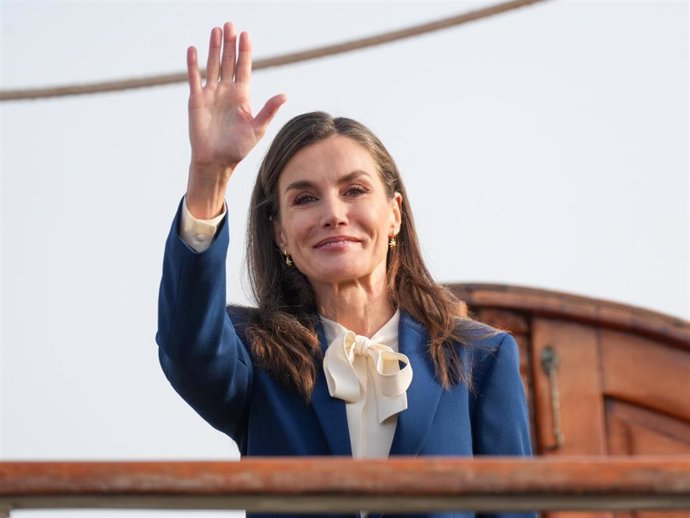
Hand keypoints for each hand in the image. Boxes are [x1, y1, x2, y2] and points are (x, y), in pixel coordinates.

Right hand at [186, 22, 285, 216]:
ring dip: (214, 48)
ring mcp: (211, 94)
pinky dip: (193, 64)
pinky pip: (194, 78)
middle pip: (228, 62)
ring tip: (216, 30)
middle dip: (229, 43)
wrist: (217, 161)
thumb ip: (269, 110)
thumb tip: (285, 95)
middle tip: (230, 24)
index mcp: (242, 96)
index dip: (245, 51)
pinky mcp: (196, 100)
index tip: (246, 33)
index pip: (244, 67)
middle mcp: (226, 91)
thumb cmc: (238, 148)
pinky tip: (194, 50)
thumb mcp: (257, 128)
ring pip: (213, 65)